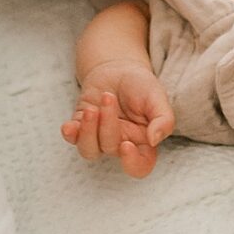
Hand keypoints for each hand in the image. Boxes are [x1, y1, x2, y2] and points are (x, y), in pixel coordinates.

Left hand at [63, 63, 174, 178]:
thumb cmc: (141, 85)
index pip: (140, 166)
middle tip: (108, 97)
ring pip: (89, 151)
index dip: (132, 163)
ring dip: (87, 131)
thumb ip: (164, 119)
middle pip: (111, 149)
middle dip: (108, 125)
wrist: (118, 68)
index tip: (126, 145)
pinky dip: (70, 134)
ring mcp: (99, 136)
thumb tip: (155, 140)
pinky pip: (73, 139)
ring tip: (92, 109)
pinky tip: (69, 125)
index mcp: (142, 141)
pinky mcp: (82, 126)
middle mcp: (120, 143)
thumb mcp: (157, 97)